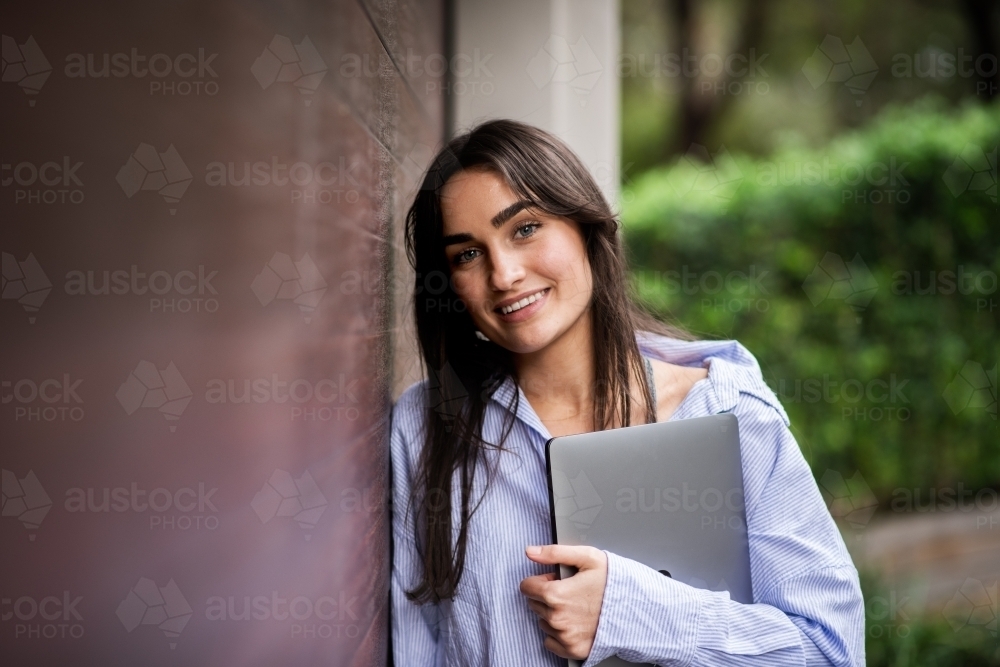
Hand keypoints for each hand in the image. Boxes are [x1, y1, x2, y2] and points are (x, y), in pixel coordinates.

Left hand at [519, 544, 607, 659]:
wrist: (636, 608)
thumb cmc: (613, 583)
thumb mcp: (587, 557)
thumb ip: (554, 553)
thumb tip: (530, 551)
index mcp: (556, 595)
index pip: (526, 587)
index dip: (541, 580)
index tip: (555, 580)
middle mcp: (558, 618)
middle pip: (535, 604)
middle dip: (547, 596)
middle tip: (570, 591)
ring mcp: (565, 636)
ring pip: (543, 621)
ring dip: (553, 614)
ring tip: (576, 607)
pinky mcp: (573, 650)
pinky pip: (551, 641)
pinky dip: (559, 633)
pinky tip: (575, 623)